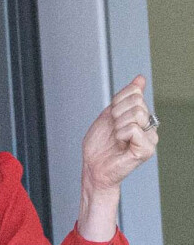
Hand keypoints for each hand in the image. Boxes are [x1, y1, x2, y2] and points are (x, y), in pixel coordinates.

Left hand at [82, 75, 158, 193]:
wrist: (93, 165)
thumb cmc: (100, 143)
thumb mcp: (110, 113)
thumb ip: (125, 97)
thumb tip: (140, 79)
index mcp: (141, 115)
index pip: (133, 91)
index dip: (116, 101)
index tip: (112, 116)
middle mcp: (149, 125)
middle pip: (137, 101)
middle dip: (117, 112)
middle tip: (113, 128)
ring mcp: (150, 138)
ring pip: (137, 113)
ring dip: (119, 123)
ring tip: (117, 136)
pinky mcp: (147, 150)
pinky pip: (134, 129)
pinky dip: (121, 134)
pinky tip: (120, 143)